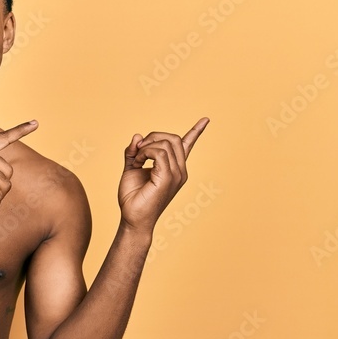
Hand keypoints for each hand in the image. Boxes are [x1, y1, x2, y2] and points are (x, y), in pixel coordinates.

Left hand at [118, 118, 208, 232]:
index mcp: (175, 168)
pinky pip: (159, 152)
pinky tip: (138, 162)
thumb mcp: (131, 169)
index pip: (188, 146)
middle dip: (153, 136)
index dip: (196, 131)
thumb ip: (134, 152)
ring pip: (165, 143)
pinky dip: (145, 152)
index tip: (206, 119)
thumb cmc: (133, 198)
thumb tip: (137, 136)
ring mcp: (177, 174)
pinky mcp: (168, 178)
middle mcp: (180, 170)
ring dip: (146, 146)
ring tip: (136, 159)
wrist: (133, 219)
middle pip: (172, 138)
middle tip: (137, 149)